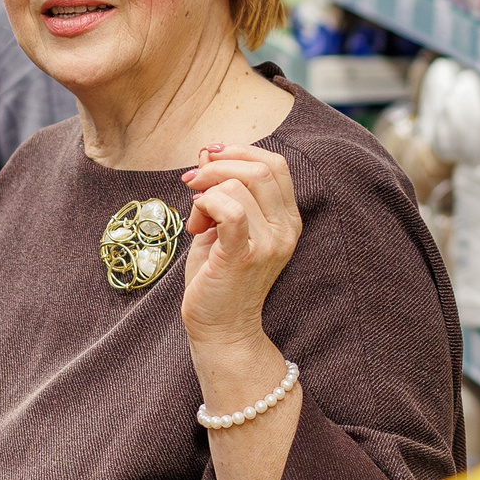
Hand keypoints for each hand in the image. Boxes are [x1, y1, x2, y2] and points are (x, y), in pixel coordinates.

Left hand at [179, 144, 299, 350]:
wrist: (221, 329)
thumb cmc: (219, 279)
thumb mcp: (221, 226)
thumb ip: (219, 190)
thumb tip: (206, 153)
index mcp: (286, 219)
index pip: (275, 164)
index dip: (240, 151)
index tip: (209, 155)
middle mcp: (285, 229)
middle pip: (258, 169)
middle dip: (217, 167)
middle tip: (192, 184)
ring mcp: (269, 243)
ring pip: (237, 187)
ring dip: (205, 194)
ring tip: (196, 222)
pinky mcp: (244, 255)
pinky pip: (228, 210)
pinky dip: (205, 206)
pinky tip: (196, 224)